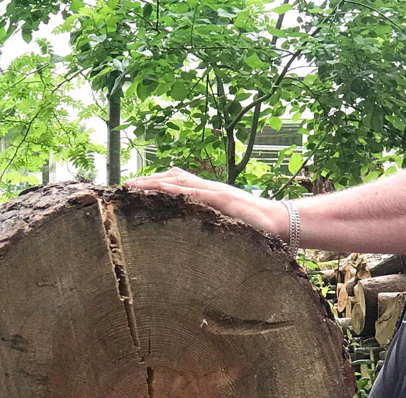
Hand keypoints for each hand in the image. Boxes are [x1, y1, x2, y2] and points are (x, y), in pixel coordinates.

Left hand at [125, 168, 283, 236]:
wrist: (279, 222)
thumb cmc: (254, 225)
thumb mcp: (226, 221)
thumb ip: (210, 219)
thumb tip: (192, 227)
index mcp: (209, 193)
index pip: (178, 181)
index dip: (156, 181)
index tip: (135, 186)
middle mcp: (210, 187)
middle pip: (173, 178)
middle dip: (148, 180)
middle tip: (125, 184)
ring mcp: (216, 191)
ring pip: (180, 182)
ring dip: (155, 182)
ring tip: (135, 185)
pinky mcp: (222, 199)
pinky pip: (196, 193)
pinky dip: (178, 190)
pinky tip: (162, 190)